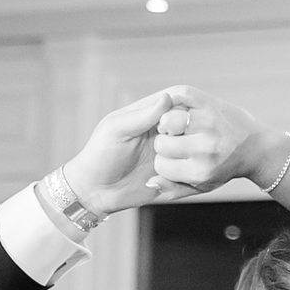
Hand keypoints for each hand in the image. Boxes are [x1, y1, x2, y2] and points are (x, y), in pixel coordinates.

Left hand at [64, 88, 191, 217]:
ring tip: (154, 168)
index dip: (179, 116)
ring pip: (195, 153)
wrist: (95, 191)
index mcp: (153, 113)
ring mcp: (173, 155)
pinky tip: (155, 183)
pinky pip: (190, 177)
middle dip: (181, 140)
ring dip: (178, 163)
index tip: (163, 129)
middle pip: (194, 128)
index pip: (182, 104)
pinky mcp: (175, 177)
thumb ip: (142, 115)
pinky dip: (177, 181)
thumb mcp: (117, 130)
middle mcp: (167, 132)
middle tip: (157, 151)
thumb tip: (168, 98)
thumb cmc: (100, 155)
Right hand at [148, 92, 267, 199]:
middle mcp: (206, 147)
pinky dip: (172, 99)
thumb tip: (149, 182)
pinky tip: (175, 108)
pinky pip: (179, 94)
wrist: (257, 148)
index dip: (164, 162)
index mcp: (202, 171)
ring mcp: (209, 123)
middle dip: (164, 144)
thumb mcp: (201, 186)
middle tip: (175, 143)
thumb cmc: (224, 168)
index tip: (173, 160)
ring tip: (176, 127)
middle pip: (161, 144)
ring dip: (167, 123)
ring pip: (166, 120)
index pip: (161, 166)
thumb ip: (173, 189)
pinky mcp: (211, 103)